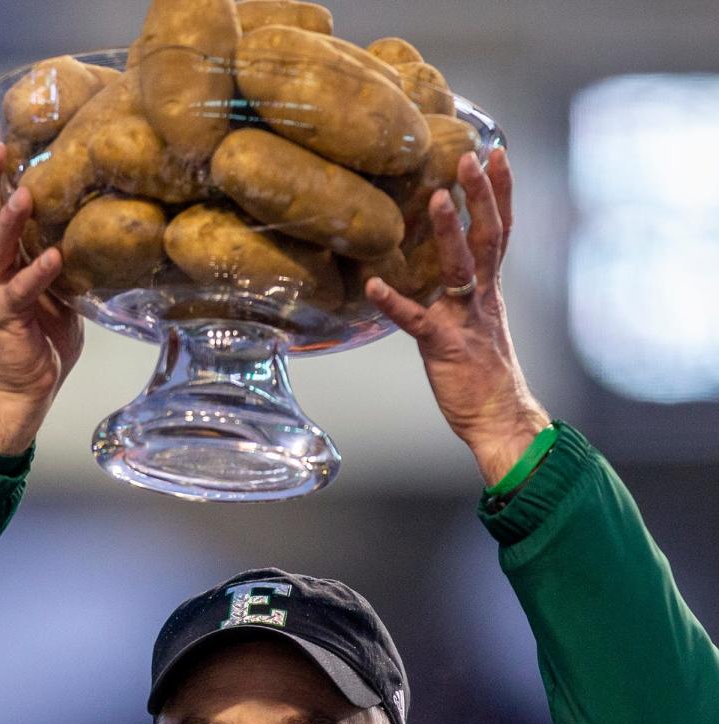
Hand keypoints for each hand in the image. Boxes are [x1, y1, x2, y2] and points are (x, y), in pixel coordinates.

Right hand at [0, 119, 83, 453]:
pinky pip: (23, 290)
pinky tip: (53, 256)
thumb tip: (89, 215)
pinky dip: (38, 271)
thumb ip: (57, 248)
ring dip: (8, 217)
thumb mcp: (54, 282)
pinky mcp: (6, 317)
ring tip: (23, 191)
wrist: (26, 386)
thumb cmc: (41, 333)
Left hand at [365, 148, 550, 485]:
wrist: (500, 419)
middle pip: (487, 238)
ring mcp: (465, 320)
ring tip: (436, 198)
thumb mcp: (479, 324)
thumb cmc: (485, 376)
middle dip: (481, 195)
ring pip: (460, 269)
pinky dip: (395, 302)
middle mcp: (482, 298)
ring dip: (450, 232)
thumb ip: (466, 293)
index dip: (500, 192)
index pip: (500, 231)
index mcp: (491, 290)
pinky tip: (374, 284)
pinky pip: (416, 321)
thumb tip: (445, 268)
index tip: (496, 152)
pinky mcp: (444, 346)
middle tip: (470, 156)